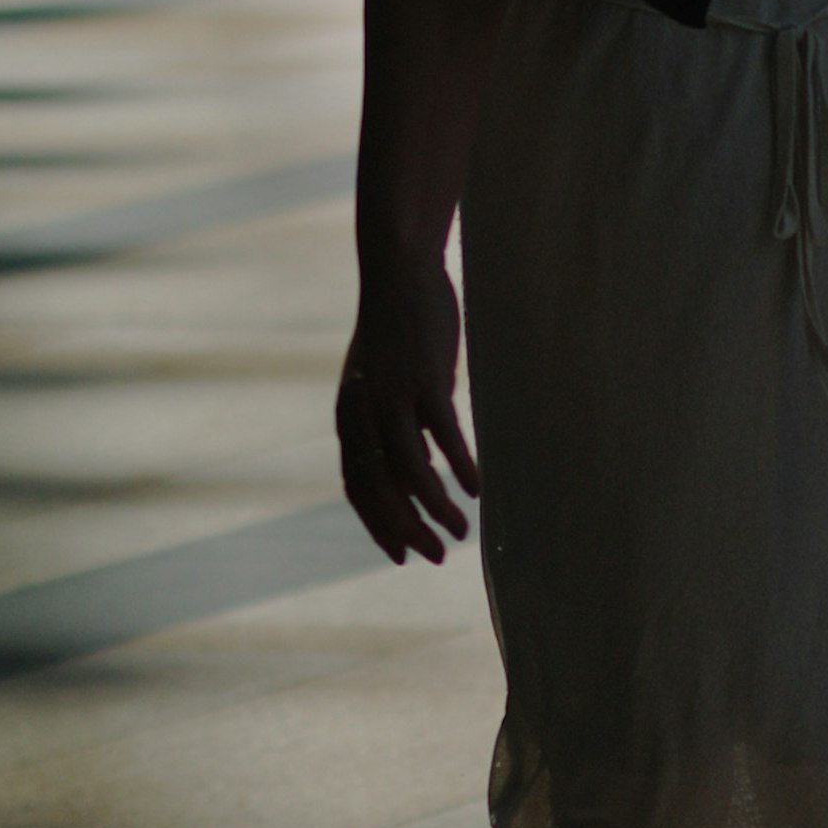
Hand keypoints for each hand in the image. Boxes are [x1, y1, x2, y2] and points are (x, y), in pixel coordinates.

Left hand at [336, 247, 479, 563]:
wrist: (397, 272)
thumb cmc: (396, 330)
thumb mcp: (384, 384)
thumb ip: (395, 426)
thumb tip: (417, 474)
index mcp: (350, 416)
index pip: (358, 487)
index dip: (378, 525)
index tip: (402, 554)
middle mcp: (364, 412)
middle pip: (381, 489)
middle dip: (408, 529)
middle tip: (437, 556)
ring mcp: (393, 396)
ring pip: (411, 471)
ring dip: (436, 508)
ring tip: (463, 531)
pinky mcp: (425, 380)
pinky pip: (443, 437)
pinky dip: (459, 468)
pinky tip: (477, 488)